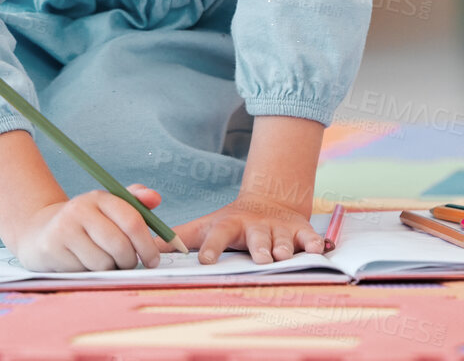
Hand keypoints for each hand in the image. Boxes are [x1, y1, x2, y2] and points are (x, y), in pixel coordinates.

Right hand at [10, 185, 172, 271]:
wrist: (40, 232)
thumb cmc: (86, 224)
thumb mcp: (108, 209)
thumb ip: (135, 203)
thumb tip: (155, 198)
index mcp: (100, 198)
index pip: (132, 220)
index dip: (147, 244)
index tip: (153, 260)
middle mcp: (80, 209)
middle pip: (119, 245)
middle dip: (130, 261)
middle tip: (129, 265)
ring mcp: (64, 229)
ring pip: (103, 262)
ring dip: (110, 269)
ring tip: (104, 262)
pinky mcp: (52, 249)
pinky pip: (84, 272)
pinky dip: (90, 273)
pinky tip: (84, 264)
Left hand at [175, 194, 324, 264]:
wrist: (267, 202)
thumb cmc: (230, 224)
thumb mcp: (203, 227)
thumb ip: (176, 237)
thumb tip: (146, 249)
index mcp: (230, 226)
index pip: (218, 235)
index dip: (213, 247)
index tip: (206, 261)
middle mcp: (255, 226)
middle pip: (257, 238)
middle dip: (259, 247)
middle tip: (261, 258)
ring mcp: (279, 228)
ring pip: (283, 240)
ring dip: (284, 248)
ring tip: (283, 256)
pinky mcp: (300, 230)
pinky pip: (310, 237)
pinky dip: (314, 243)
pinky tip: (317, 249)